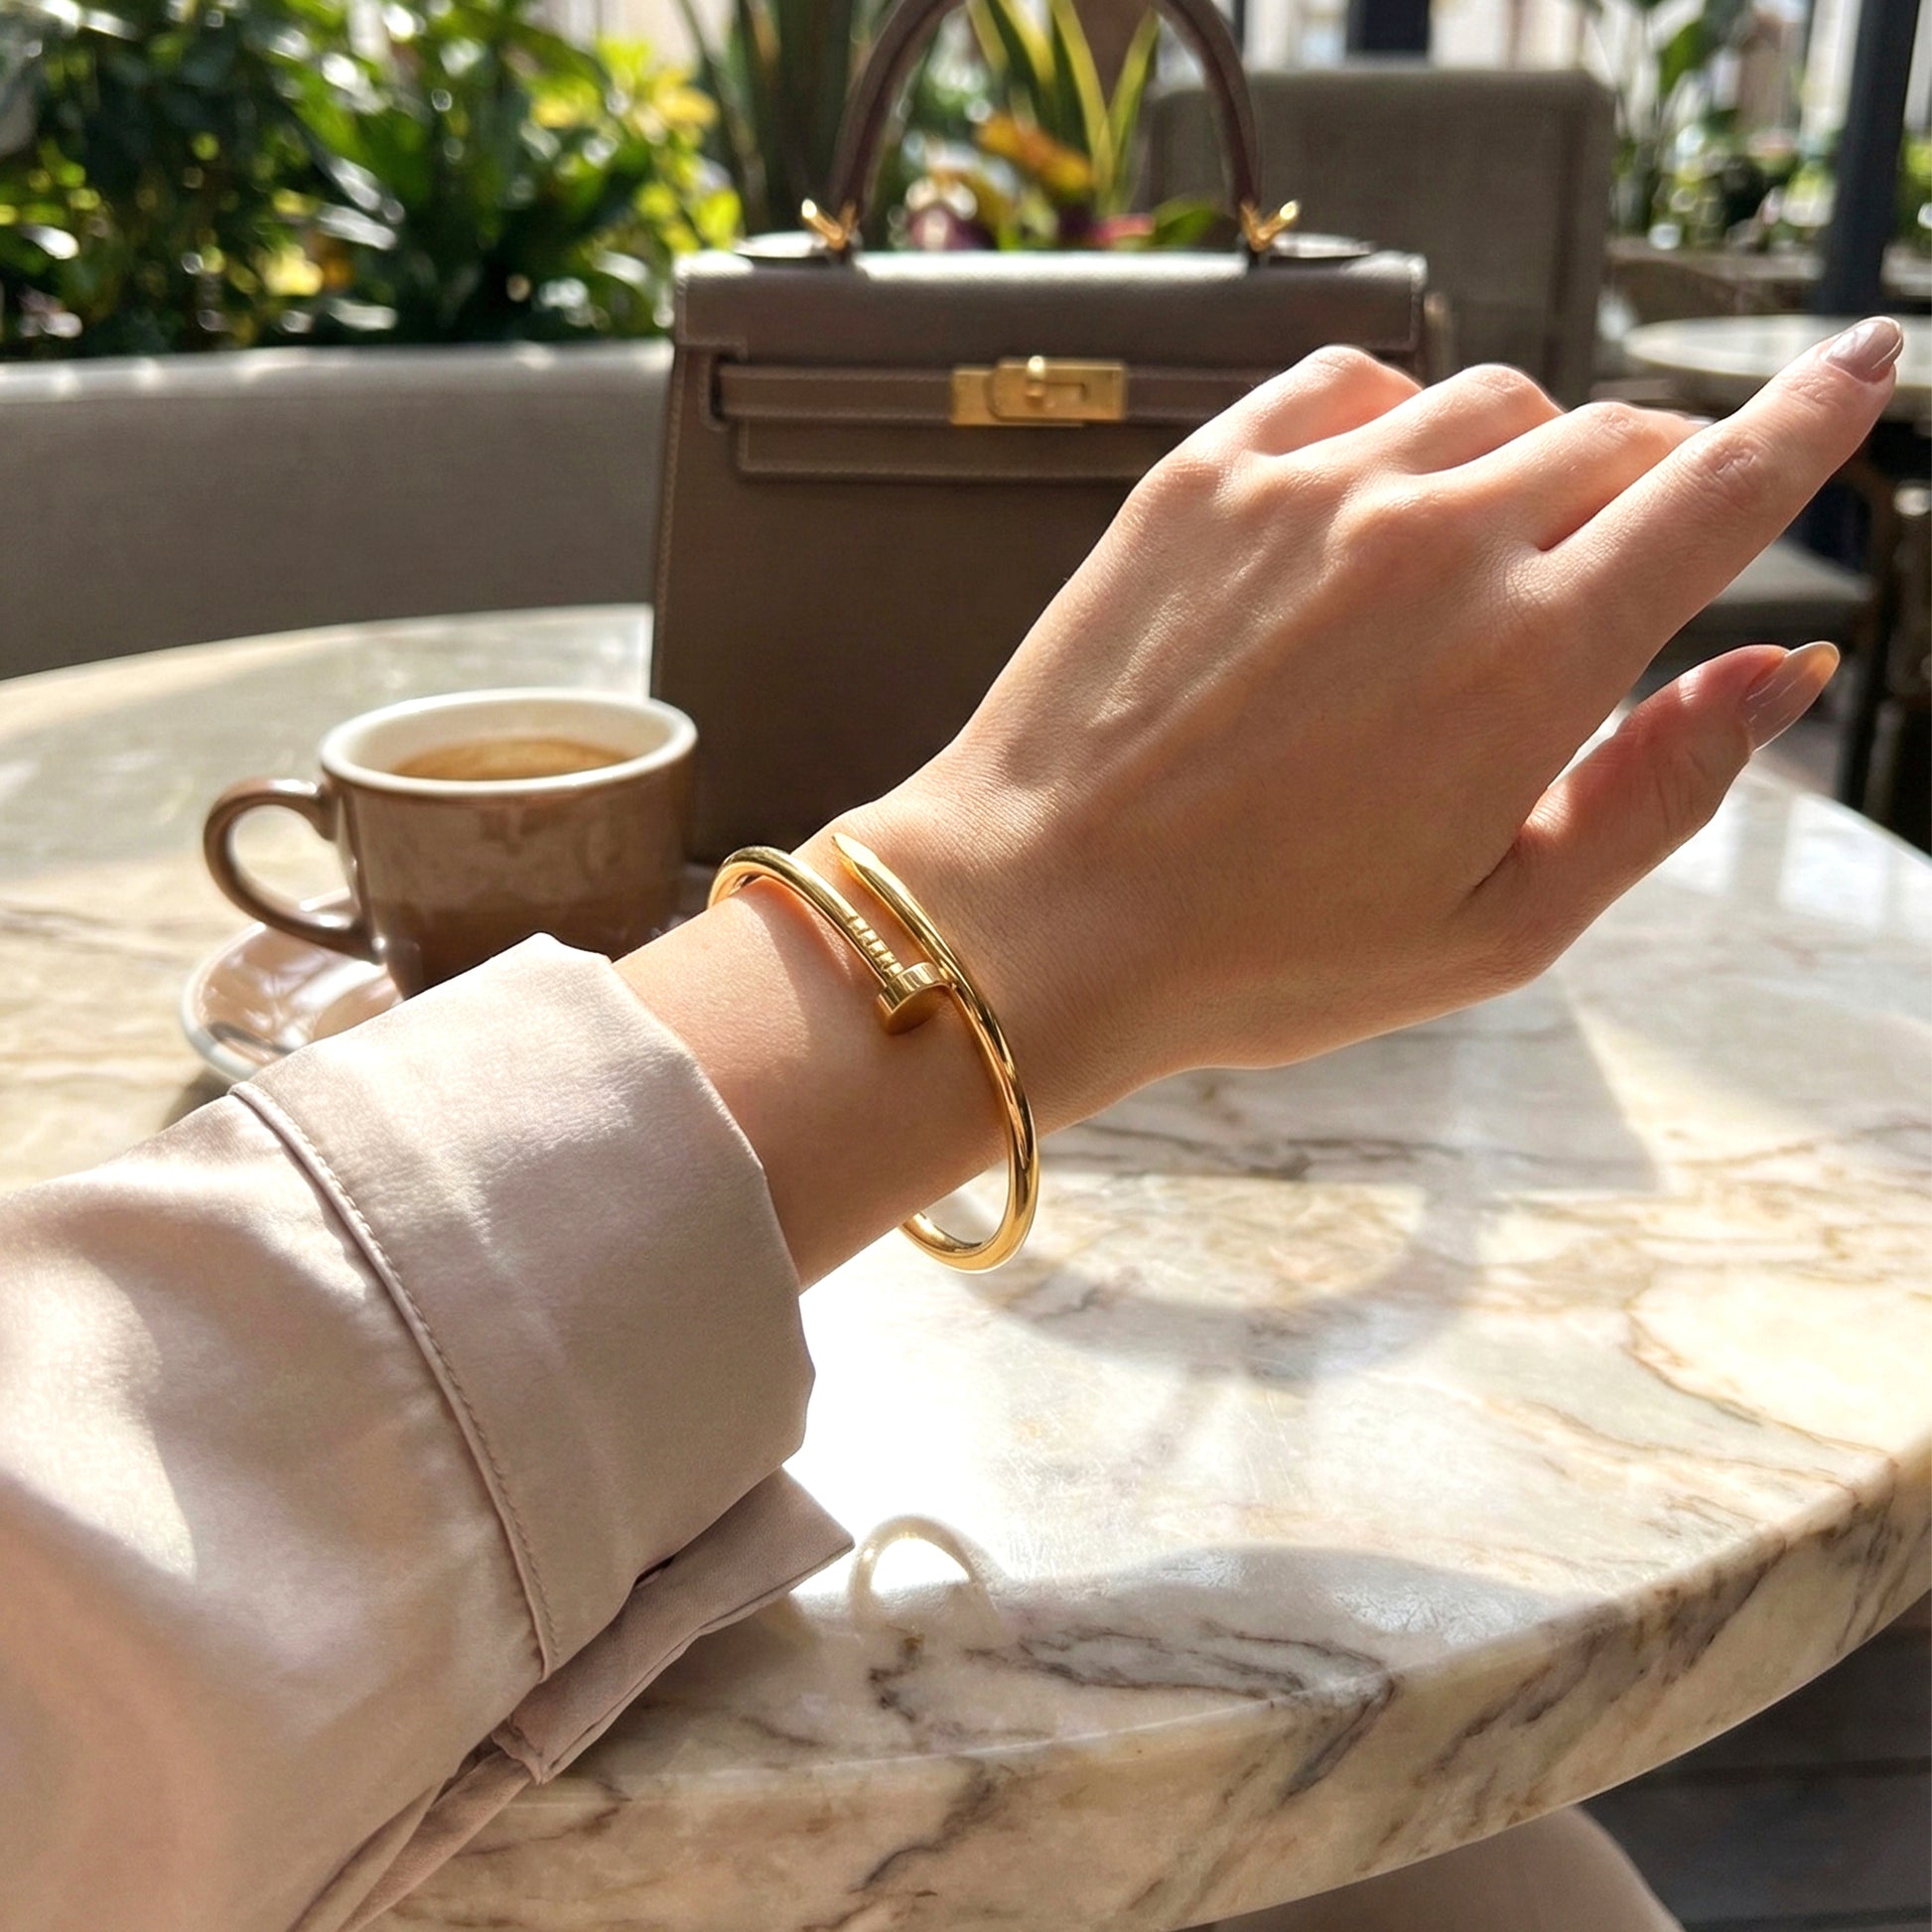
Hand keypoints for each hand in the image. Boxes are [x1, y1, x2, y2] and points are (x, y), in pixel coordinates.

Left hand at [845, 318, 1901, 1129]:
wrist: (1036, 915)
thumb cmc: (1262, 954)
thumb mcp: (1496, 927)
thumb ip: (1656, 793)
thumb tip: (1772, 672)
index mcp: (1531, 659)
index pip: (1717, 492)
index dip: (1806, 423)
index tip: (1861, 366)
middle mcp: (1435, 542)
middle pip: (1611, 441)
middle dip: (1645, 489)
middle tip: (1607, 571)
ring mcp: (1313, 490)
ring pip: (1490, 404)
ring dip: (1522, 461)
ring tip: (1473, 566)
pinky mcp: (1208, 473)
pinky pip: (1354, 383)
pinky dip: (1397, 424)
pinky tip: (1373, 504)